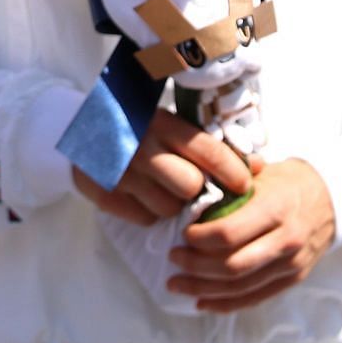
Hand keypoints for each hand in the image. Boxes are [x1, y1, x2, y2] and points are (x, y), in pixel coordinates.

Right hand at [71, 110, 254, 225]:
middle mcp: (140, 146)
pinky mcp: (101, 192)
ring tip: (165, 190)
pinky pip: (144, 218)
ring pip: (168, 208)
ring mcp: (119, 171)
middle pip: (190, 186)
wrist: (83, 127)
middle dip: (197, 191)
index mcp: (163, 124)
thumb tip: (259, 167)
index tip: (246, 185)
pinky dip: (149, 212)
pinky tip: (144, 195)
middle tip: (193, 188)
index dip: (233, 172)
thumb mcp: (173, 125)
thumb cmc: (142, 128)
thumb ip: (210, 145)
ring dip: (173, 205)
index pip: (208, 151)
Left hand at [168, 158, 335, 311]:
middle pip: (231, 265)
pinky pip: (254, 298)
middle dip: (195, 266)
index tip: (182, 234)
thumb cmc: (289, 183)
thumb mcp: (264, 172)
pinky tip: (202, 301)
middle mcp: (285, 240)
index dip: (199, 239)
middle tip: (173, 259)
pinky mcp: (292, 279)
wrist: (332, 200)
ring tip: (177, 284)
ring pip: (240, 287)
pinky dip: (225, 304)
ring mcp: (290, 264)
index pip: (229, 233)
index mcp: (276, 208)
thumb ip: (231, 181)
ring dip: (203, 289)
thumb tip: (193, 188)